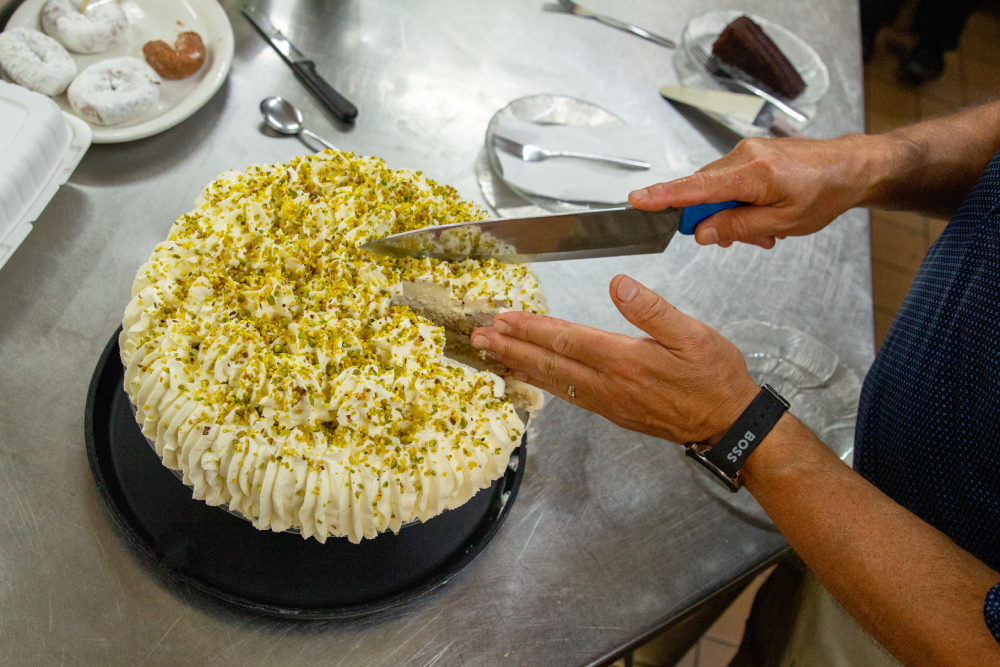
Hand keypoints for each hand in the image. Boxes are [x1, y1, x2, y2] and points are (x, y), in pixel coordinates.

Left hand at [470, 275, 759, 443]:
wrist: (728, 424)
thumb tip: (618, 284)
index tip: (502, 318)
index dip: (531, 328)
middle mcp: (609, 384)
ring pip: (554, 381)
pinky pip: (567, 395)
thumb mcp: (694, 335)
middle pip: (550, 362)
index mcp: (625, 360)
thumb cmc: (714, 378)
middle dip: (511, 347)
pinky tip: (531, 376)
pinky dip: (543, 383)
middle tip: (478, 338)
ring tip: (492, 355)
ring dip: (520, 365)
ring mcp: (608, 401)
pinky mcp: (612, 411)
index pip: (566, 339)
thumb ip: (653, 310)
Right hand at [629, 135, 872, 247]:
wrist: (850, 167)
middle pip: (703, 192)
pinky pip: (729, 181)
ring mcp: (746, 152)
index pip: (696, 187)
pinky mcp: (750, 154)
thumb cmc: (825, 193)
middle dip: (714, 220)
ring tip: (763, 230)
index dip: (664, 195)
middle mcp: (744, 156)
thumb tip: (703, 232)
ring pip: (716, 190)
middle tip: (745, 239)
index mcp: (753, 173)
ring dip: (730, 213)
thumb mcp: (783, 223)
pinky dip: (738, 202)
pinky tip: (761, 214)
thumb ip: (738, 227)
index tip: (637, 199)